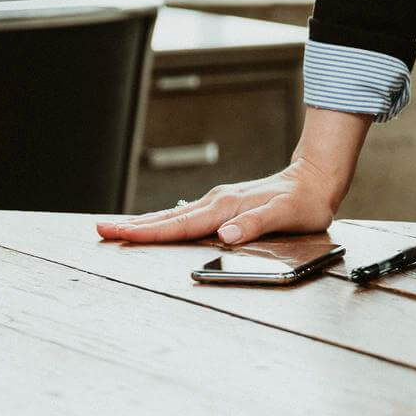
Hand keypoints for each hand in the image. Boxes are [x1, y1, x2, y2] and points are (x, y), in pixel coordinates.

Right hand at [96, 166, 338, 245]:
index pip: (178, 225)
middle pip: (166, 219)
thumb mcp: (286, 215)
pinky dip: (163, 223)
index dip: (147, 233)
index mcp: (225, 208)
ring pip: (172, 217)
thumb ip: (255, 225)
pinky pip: (185, 217)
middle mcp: (216, 203)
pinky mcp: (222, 206)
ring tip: (117, 230)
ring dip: (143, 225)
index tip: (119, 235)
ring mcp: (217, 203)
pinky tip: (155, 227)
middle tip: (100, 232)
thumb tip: (226, 235)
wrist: (315, 180)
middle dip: (132, 226)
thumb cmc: (304, 203)